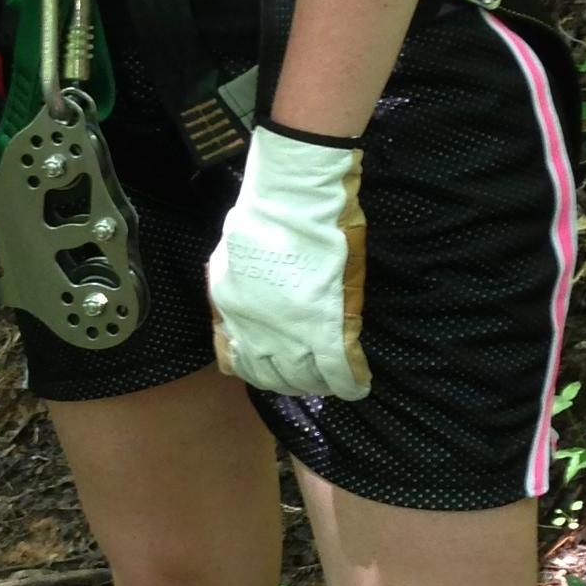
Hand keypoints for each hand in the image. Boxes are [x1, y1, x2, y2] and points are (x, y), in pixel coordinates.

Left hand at [206, 122, 370, 399]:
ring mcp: (292, 336)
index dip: (260, 368)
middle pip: (275, 378)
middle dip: (293, 380)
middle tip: (310, 374)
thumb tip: (246, 301)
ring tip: (332, 378)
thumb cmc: (264, 216)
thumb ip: (235, 286)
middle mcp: (256, 334)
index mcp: (231, 313)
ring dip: (320, 383)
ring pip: (306, 380)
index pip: (238, 364)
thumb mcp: (229, 258)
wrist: (294, 201)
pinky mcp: (328, 331)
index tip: (275, 366)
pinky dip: (350, 383)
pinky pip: (340, 374)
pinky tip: (357, 385)